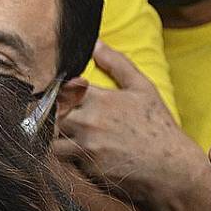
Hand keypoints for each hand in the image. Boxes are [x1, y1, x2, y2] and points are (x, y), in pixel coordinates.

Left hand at [53, 42, 205, 201]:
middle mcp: (90, 120)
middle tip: (38, 114)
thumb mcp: (142, 88)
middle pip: (48, 114)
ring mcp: (87, 145)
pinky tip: (63, 152)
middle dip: (41, 114)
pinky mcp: (87, 167)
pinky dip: (58, 155)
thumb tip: (96, 42)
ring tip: (48, 134)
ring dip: (47, 136)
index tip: (47, 94)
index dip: (49, 91)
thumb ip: (117, 64)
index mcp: (100, 98)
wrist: (171, 167)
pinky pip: (61, 159)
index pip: (60, 89)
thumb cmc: (157, 125)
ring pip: (49, 138)